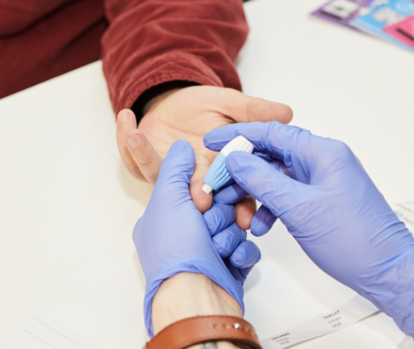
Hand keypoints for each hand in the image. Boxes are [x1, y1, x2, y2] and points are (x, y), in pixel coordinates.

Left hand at [116, 85, 292, 229]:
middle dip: (198, 196)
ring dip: (148, 159)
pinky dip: (127, 140)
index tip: (245, 217)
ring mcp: (168, 178)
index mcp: (221, 170)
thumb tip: (287, 113)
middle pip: (199, 196)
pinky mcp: (145, 167)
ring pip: (161, 180)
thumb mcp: (230, 103)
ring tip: (139, 138)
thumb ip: (254, 111)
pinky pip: (133, 161)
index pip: (237, 194)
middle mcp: (194, 180)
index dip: (243, 207)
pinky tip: (127, 117)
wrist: (175, 103)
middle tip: (200, 198)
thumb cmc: (204, 107)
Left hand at [133, 140, 260, 336]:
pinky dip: (242, 253)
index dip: (208, 189)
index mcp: (164, 219)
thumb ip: (176, 167)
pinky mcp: (227, 270)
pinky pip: (245, 250)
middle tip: (211, 224)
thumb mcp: (168, 197)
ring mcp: (205, 254)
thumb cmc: (176, 253)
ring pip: (234, 227)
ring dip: (230, 235)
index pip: (194, 190)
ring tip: (219, 247)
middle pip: (219, 207)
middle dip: (221, 215)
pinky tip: (233, 258)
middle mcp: (183, 237)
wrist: (194, 298)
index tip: (213, 191)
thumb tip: (182, 148)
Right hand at [202, 122, 413, 341]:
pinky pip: (288, 195)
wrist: (386, 271)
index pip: (272, 133)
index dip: (237, 136)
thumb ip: (263, 180)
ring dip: (255, 192)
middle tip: (218, 183)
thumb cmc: (354, 240)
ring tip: (237, 209)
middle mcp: (325, 161)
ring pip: (278, 176)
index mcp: (323, 152)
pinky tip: (260, 225)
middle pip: (272, 153)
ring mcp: (324, 182)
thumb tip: (236, 159)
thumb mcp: (299, 208)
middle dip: (242, 169)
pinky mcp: (323, 201)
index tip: (211, 141)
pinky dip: (271, 207)